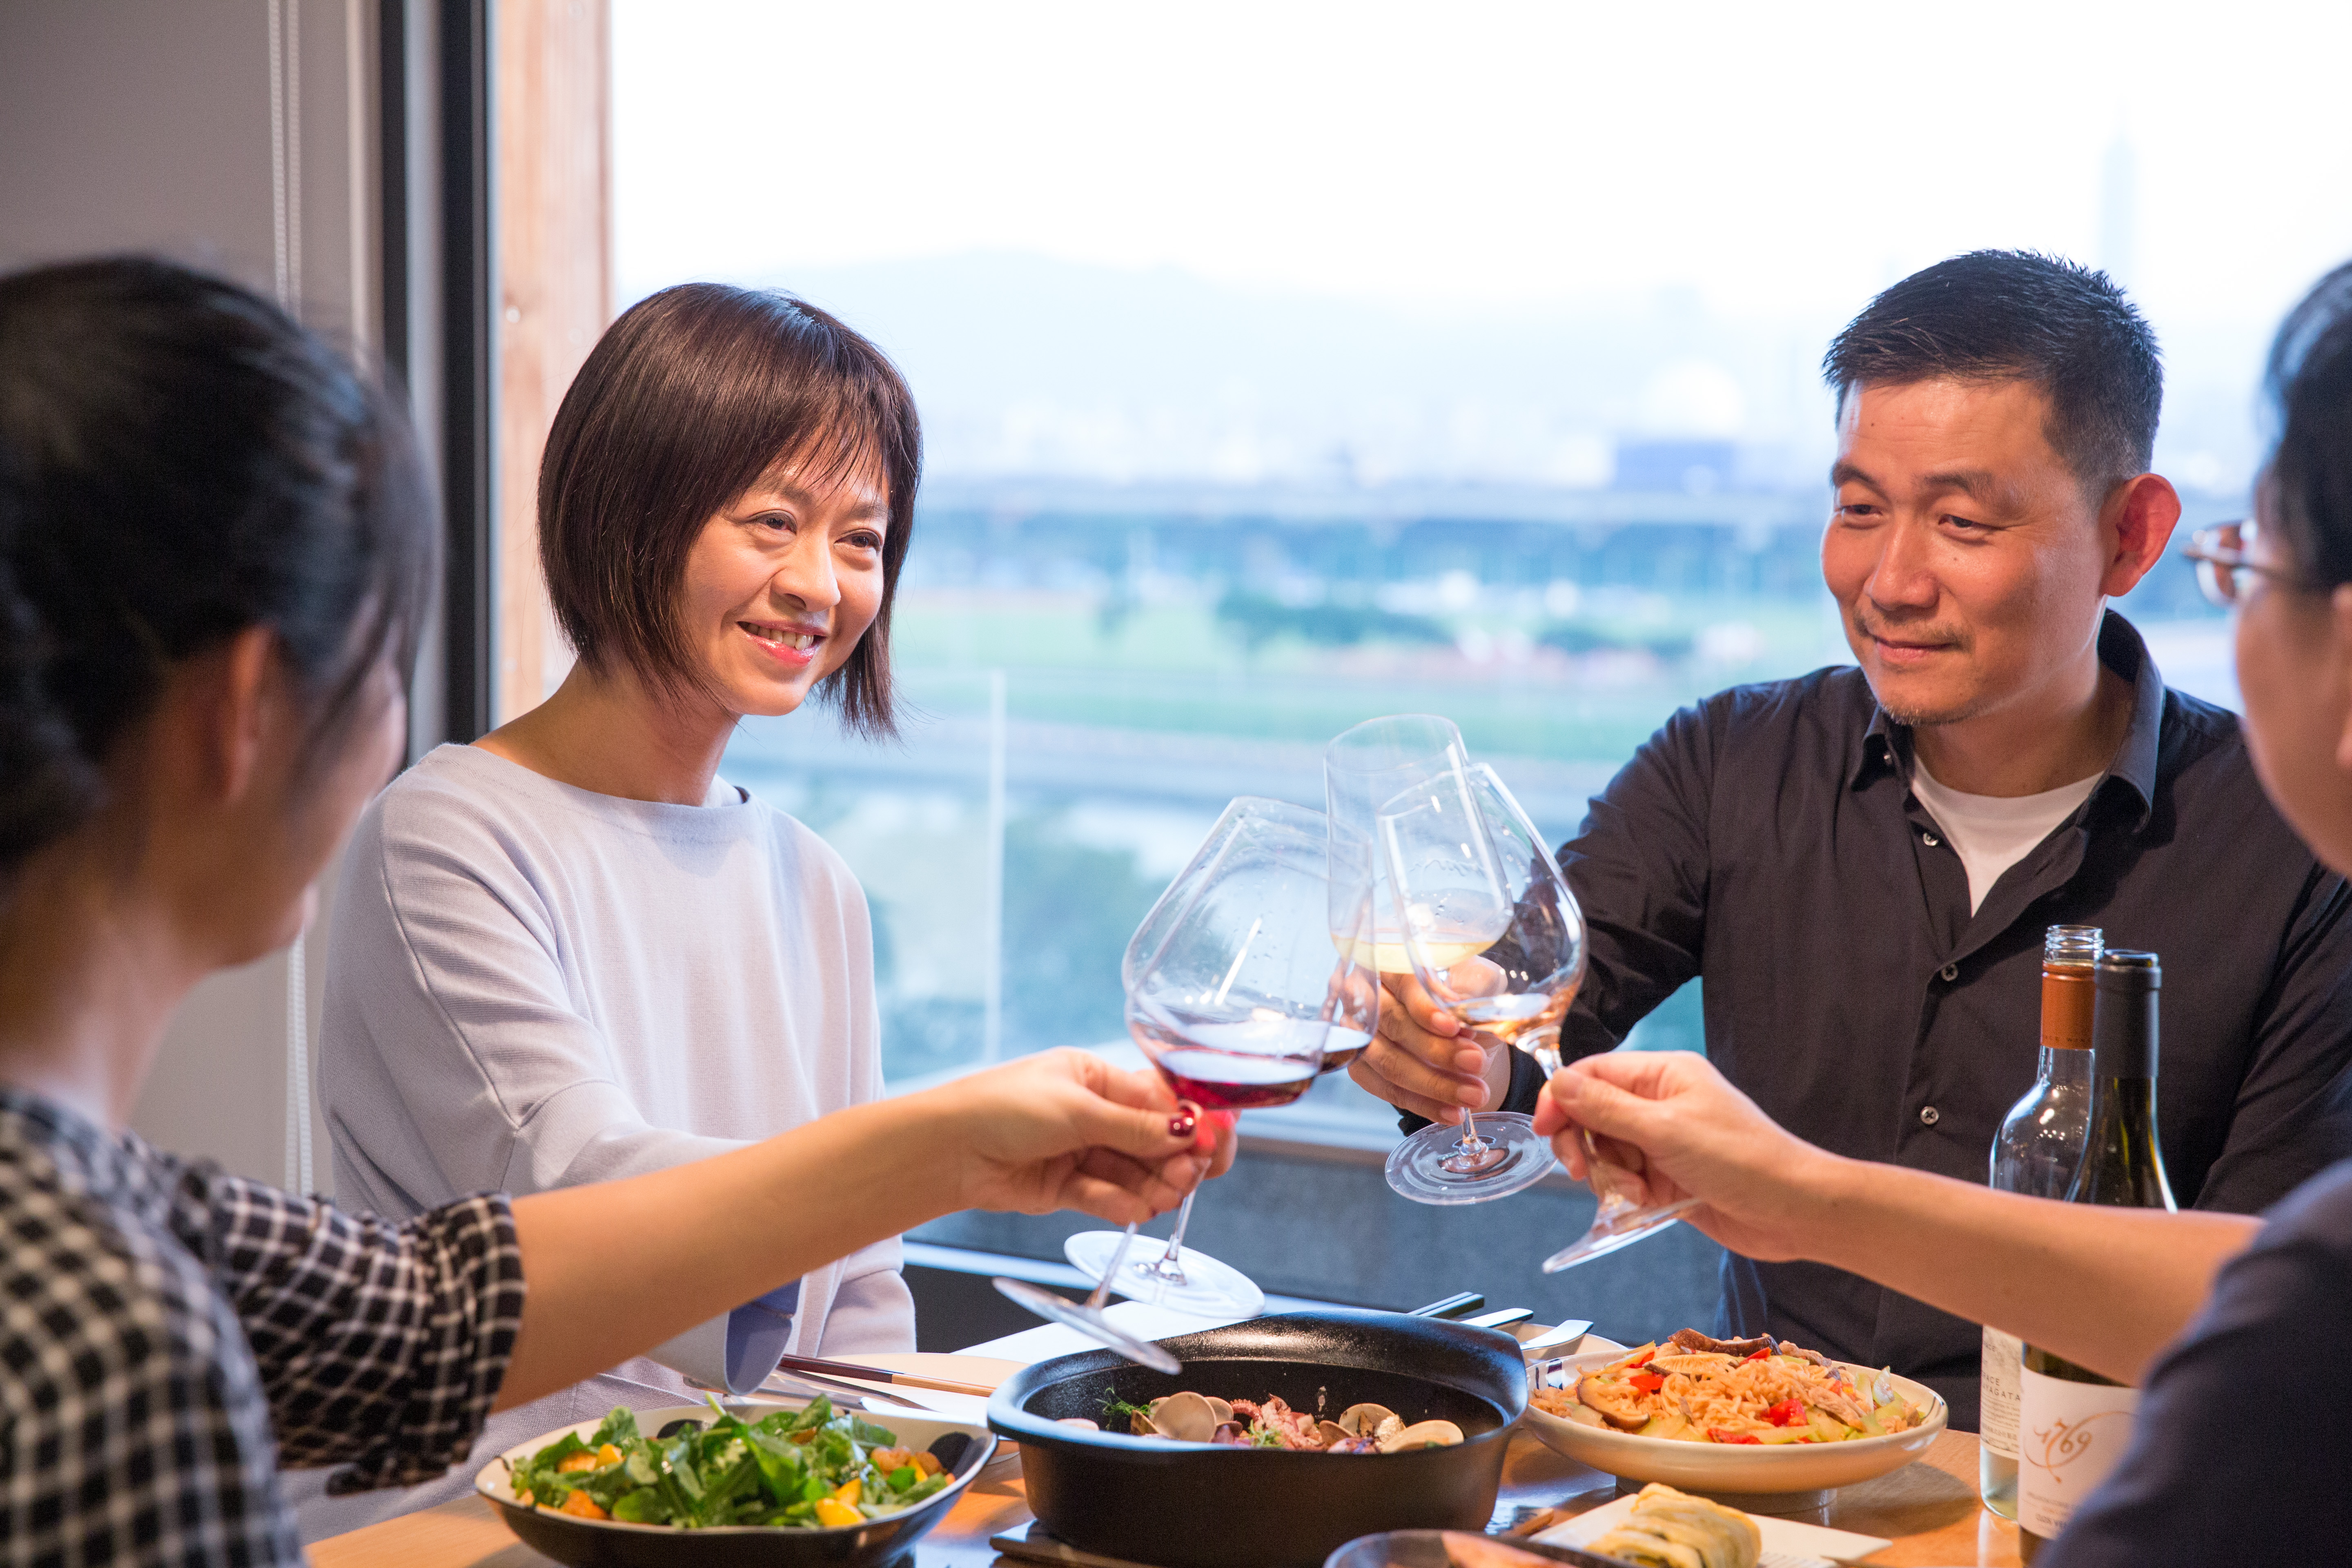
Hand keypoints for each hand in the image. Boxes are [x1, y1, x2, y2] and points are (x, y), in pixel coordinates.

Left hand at [917, 1049, 1230, 1224]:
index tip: (1212, 1141)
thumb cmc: (1002, 1107)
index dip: (1187, 1122)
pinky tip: (1137, 1209)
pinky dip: (1121, 1203)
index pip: (1156, 1100)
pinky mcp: (1064, 1185)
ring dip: (1152, 1184)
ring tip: (1166, 1196)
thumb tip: (1187, 1130)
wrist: (948, 1149)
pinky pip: (1104, 1194)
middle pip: (1149, 1139)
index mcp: (1095, 1077)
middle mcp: (1091, 1113)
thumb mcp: (1077, 1110)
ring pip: (1131, 1170)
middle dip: (1172, 1158)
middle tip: (1190, 1175)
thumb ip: (1134, 1127)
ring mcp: (1078, 1150)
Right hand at [1345, 969, 1513, 1123]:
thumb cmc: (1466, 995)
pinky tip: (1451, 1112)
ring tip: (1473, 1096)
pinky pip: (1388, 1091)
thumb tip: (1462, 1008)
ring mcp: (1356, 1033)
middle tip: (1476, 1064)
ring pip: (1388, 1062)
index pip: (1402, 982)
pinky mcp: (1359, 1067)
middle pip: (1392, 1024)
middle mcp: (1363, 993)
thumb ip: (1473, 988)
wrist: (1461, 1032)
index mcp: (1389, 960)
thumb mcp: (1479, 981)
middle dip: (1437, 1050)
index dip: (1425, 1007)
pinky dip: (1423, 1104)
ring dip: (1433, 1084)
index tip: (1453, 1027)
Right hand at [1533, 1051, 1844, 1261]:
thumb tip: (1558, 1083)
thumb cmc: (1742, 1160)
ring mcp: (1664, 1142)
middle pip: (1592, 1114)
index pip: (1592, 1074)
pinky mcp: (1668, 1178)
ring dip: (1609, 1176)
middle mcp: (1660, 1103)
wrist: (1795, 1210)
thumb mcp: (1666, 1129)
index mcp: (1663, 1075)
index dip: (1562, 1099)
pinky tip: (1644, 1205)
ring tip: (1636, 1194)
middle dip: (1583, 1144)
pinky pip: (1626, 1181)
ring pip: (1606, 1152)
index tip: (1545, 1132)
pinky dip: (1626, 1195)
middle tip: (1580, 1171)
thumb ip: (1607, 1107)